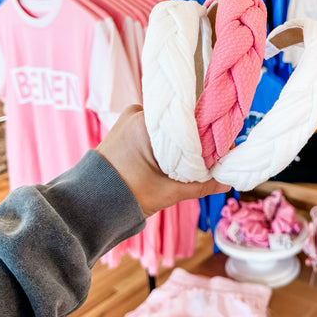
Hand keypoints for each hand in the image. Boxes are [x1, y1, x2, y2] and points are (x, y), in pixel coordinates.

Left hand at [96, 105, 229, 217]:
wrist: (89, 203)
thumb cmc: (125, 196)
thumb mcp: (167, 192)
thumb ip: (200, 185)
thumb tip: (227, 183)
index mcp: (146, 123)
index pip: (189, 121)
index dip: (210, 134)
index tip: (224, 148)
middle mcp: (138, 113)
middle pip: (180, 122)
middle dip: (198, 139)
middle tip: (213, 157)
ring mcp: (131, 118)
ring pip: (170, 126)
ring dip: (183, 141)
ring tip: (195, 160)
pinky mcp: (127, 127)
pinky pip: (157, 129)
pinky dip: (169, 141)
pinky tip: (178, 157)